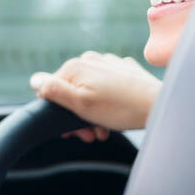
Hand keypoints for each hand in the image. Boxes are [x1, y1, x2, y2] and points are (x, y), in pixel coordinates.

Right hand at [29, 51, 160, 141]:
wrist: (160, 105)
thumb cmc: (120, 108)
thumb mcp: (80, 104)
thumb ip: (53, 90)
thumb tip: (34, 80)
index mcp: (75, 67)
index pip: (50, 90)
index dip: (56, 113)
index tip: (71, 130)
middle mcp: (90, 59)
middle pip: (69, 90)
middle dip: (75, 115)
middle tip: (89, 134)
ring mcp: (108, 63)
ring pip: (88, 90)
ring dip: (90, 112)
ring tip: (103, 129)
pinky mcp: (124, 70)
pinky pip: (106, 87)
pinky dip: (106, 102)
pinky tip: (114, 115)